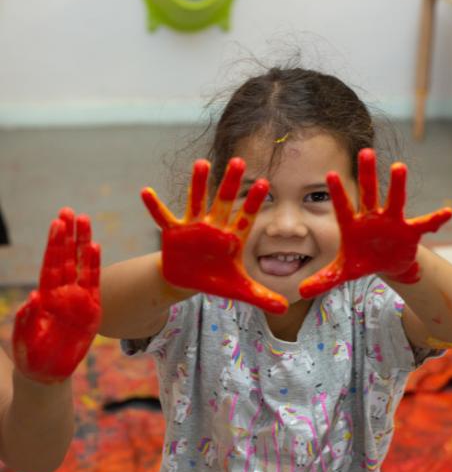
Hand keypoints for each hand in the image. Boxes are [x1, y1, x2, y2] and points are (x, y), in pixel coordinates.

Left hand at [12, 209, 100, 383]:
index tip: (56, 223)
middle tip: (69, 211)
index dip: (53, 244)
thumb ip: (26, 319)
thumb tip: (33, 298)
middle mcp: (61, 292)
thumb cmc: (31, 355)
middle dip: (67, 235)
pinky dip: (95, 266)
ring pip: (81, 265)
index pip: (50, 264)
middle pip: (66, 257)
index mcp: (43, 295)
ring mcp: (78, 299)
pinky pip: (95, 284)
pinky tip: (96, 247)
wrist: (48, 373)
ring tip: (84, 220)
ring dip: (82, 243)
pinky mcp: (92, 310)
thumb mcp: (23, 338)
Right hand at [141, 158, 287, 313]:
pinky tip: (145, 191)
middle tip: (239, 161)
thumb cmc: (216, 279)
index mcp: (232, 238)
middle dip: (230, 183)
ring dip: (198, 184)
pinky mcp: (173, 232)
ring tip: (201, 163)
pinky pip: (162, 217)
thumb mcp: (239, 290)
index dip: (254, 203)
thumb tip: (285, 310)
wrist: (188, 279)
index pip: (246, 218)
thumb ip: (261, 297)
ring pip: (196, 202)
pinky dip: (154, 206)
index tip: (265, 184)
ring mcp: (193, 227)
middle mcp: (214, 227)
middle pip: (224, 202)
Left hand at [299, 148, 451, 297]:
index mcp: (352, 225)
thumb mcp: (342, 272)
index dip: (338, 192)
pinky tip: (448, 212)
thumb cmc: (361, 261)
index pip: (343, 207)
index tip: (330, 174)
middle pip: (369, 193)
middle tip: (365, 152)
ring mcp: (392, 221)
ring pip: (395, 200)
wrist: (386, 263)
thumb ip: (324, 279)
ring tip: (399, 167)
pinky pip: (424, 224)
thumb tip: (301, 291)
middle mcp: (372, 218)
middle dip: (367, 174)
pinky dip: (436, 219)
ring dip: (397, 185)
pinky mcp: (410, 231)